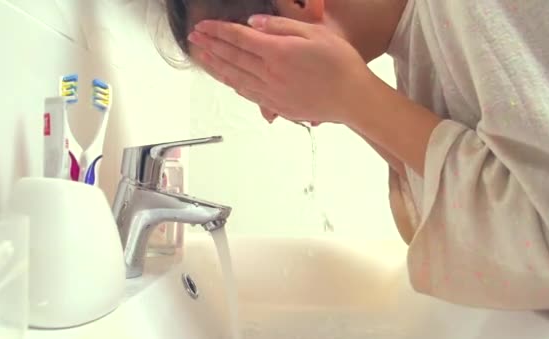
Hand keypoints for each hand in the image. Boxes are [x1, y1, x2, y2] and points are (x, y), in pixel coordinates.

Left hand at [188, 15, 374, 124]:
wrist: (353, 98)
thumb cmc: (340, 63)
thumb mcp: (315, 33)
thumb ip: (282, 27)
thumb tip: (253, 24)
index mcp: (277, 52)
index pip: (239, 38)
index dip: (218, 30)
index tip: (203, 25)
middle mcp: (269, 73)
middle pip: (232, 57)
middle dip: (210, 45)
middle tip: (195, 37)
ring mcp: (271, 92)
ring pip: (235, 77)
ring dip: (215, 65)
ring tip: (201, 55)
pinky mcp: (277, 106)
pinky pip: (247, 93)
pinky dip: (232, 84)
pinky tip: (226, 78)